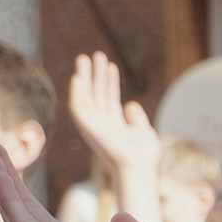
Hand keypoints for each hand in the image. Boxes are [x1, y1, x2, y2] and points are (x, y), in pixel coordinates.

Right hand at [66, 53, 160, 177]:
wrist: (139, 167)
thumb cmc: (144, 156)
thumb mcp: (144, 131)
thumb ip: (136, 117)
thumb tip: (130, 103)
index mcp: (114, 124)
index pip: (109, 97)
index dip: (110, 81)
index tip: (111, 65)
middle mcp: (101, 122)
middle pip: (96, 93)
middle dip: (96, 73)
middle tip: (95, 54)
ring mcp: (93, 124)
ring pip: (86, 95)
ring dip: (85, 76)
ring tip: (86, 57)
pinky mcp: (87, 127)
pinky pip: (78, 106)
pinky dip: (77, 92)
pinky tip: (79, 77)